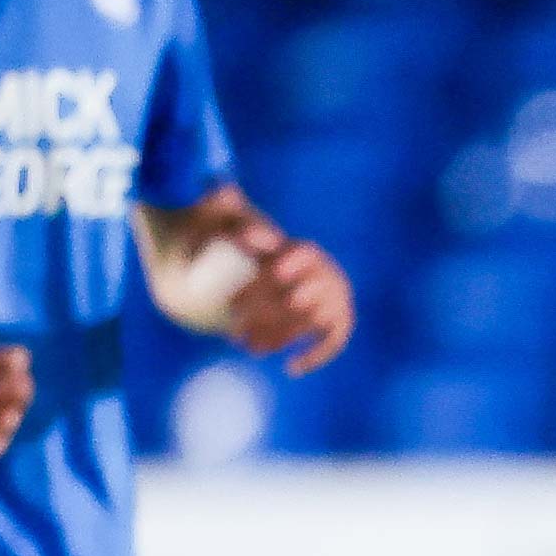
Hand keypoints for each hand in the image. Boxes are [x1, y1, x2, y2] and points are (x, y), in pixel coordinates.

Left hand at [217, 212, 353, 375]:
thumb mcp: (227, 228)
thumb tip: (224, 189)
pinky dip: (317, 354)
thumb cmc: (242, 254)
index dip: (291, 264)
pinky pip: (333, 340)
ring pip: (308, 321)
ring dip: (278, 334)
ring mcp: (331, 300)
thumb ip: (223, 208)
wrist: (266, 281)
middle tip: (232, 314)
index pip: (302, 255)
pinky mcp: (333, 323)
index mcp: (301, 251)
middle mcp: (324, 274)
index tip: (273, 272)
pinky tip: (291, 367)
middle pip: (304, 293)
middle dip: (267, 307)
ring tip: (242, 342)